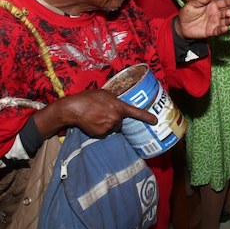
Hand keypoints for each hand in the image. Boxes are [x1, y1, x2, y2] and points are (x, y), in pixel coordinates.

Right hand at [35, 88, 156, 139]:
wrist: (74, 108)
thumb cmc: (89, 98)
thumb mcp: (105, 94)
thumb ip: (114, 99)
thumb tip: (118, 103)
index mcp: (119, 106)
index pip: (136, 112)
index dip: (146, 117)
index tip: (155, 121)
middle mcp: (116, 118)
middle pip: (120, 122)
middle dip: (115, 118)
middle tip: (103, 112)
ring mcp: (109, 127)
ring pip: (112, 127)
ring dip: (107, 123)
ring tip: (96, 116)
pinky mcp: (102, 134)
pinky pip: (105, 132)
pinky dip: (100, 129)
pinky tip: (93, 122)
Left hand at [177, 0, 229, 38]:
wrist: (182, 25)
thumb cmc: (187, 13)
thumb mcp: (192, 4)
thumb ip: (201, 0)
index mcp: (212, 5)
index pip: (224, 2)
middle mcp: (216, 14)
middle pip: (227, 12)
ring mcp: (215, 22)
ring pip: (225, 21)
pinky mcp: (212, 31)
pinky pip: (219, 30)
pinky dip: (223, 30)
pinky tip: (225, 28)